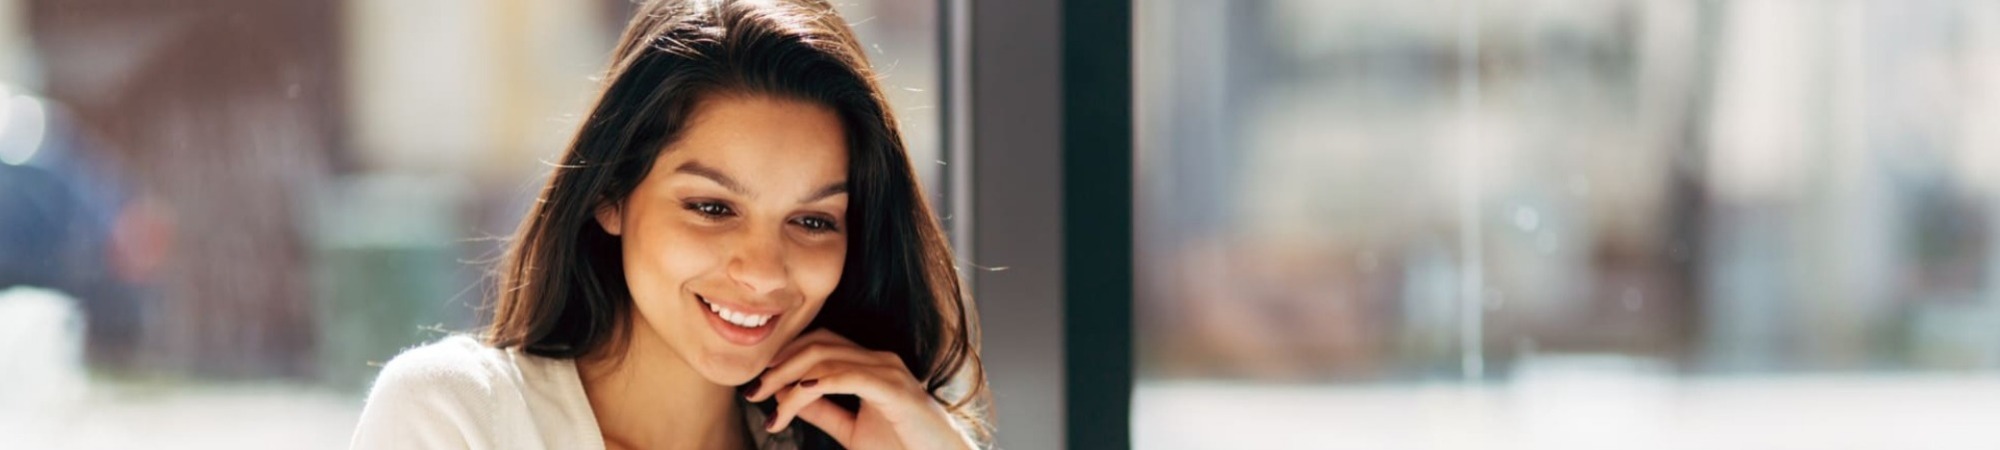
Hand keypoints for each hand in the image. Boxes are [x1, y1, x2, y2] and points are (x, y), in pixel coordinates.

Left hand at [744, 329, 973, 449]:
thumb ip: (823, 411)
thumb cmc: (902, 447)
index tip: (757, 384)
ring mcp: (889, 371)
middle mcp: (879, 360)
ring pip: (827, 359)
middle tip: (752, 392)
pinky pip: (850, 377)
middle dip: (779, 366)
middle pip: (817, 344)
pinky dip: (821, 382)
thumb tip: (788, 396)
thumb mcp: (851, 429)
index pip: (818, 343)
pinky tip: (800, 393)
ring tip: (769, 400)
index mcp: (869, 365)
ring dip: (790, 379)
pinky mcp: (896, 390)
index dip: (784, 358)